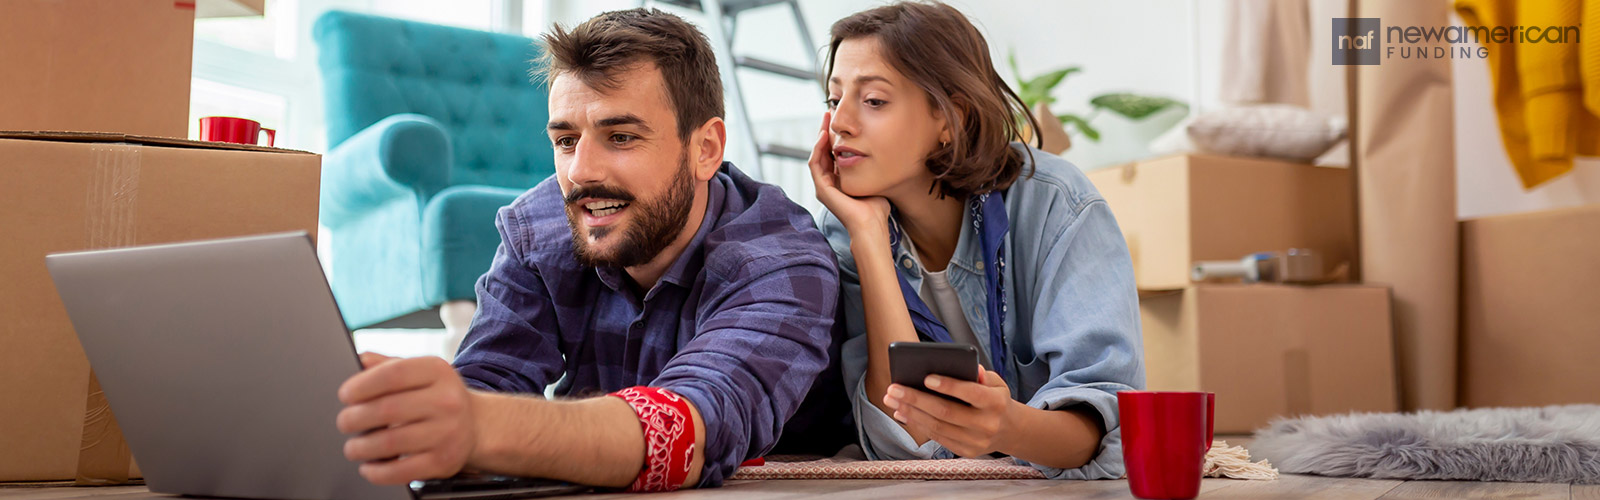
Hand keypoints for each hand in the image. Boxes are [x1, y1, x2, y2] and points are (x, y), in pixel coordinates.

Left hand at [336, 353, 476, 484]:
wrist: (477, 426)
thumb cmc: (440, 397)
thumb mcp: (422, 373)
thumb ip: (389, 365)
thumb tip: (359, 360)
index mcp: (438, 372)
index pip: (393, 374)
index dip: (362, 385)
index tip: (345, 395)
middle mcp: (447, 401)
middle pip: (387, 409)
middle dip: (354, 418)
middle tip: (345, 422)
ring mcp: (447, 433)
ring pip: (389, 442)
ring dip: (360, 447)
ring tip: (353, 447)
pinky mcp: (443, 462)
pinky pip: (400, 471)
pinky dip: (377, 471)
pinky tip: (369, 466)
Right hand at [807, 111, 890, 234]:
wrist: (872, 224)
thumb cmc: (877, 207)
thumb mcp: (873, 178)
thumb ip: (870, 166)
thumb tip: (879, 149)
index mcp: (840, 180)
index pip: (833, 153)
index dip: (835, 136)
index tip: (840, 120)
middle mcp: (829, 183)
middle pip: (823, 151)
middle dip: (825, 131)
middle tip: (828, 112)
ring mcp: (823, 186)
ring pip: (817, 155)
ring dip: (819, 136)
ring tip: (825, 119)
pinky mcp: (822, 189)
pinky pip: (815, 164)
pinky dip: (818, 149)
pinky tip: (824, 135)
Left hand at [883, 368, 1016, 457]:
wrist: (1009, 430)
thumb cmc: (996, 400)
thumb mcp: (996, 383)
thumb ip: (981, 374)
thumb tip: (962, 366)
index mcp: (996, 403)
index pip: (970, 393)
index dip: (948, 386)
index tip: (926, 377)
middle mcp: (986, 424)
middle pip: (946, 412)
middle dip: (916, 399)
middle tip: (894, 388)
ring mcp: (975, 441)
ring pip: (937, 426)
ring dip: (910, 413)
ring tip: (892, 400)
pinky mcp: (965, 451)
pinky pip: (937, 437)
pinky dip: (917, 424)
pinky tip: (902, 413)